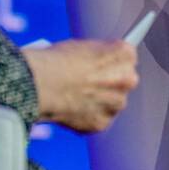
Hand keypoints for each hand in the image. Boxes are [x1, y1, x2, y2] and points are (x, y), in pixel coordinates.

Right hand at [21, 38, 138, 132]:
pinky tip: (70, 110)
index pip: (126, 57)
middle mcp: (127, 79)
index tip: (102, 66)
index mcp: (125, 54)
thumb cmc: (56, 61)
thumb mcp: (82, 46)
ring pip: (112, 103)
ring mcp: (116, 103)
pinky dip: (86, 118)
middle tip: (89, 84)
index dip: (110, 62)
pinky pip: (98, 120)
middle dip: (109, 83)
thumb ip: (98, 57)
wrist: (41, 84)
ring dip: (99, 102)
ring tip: (75, 98)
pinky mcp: (102, 123)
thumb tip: (97, 65)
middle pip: (123, 81)